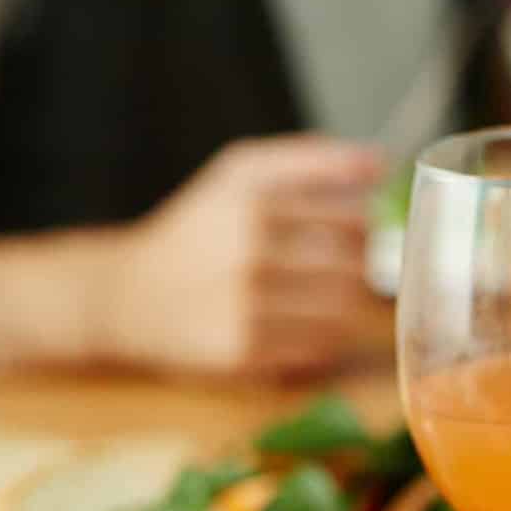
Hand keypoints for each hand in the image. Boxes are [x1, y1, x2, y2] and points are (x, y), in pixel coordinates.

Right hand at [97, 135, 385, 379]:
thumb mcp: (240, 175)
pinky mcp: (245, 350)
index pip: (355, 215)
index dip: (363, 226)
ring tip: (314, 292)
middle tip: (331, 264)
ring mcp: (246, 303)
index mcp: (251, 196)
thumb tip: (380, 162)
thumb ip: (312, 160)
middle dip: (357, 265)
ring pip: (345, 308)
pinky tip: (296, 321)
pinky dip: (322, 336)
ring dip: (343, 303)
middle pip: (356, 264)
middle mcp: (248, 248)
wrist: (129, 295)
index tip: (347, 228)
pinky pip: (321, 346)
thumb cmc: (198, 230)